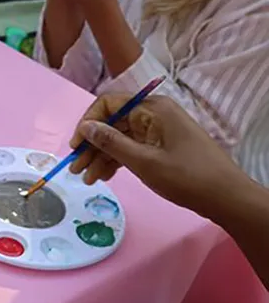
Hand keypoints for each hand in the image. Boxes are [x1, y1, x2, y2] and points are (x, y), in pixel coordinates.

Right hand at [70, 95, 249, 219]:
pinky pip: (132, 147)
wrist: (227, 198)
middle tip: (77, 168)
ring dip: (102, 156)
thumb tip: (85, 127)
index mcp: (152, 108)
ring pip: (120, 138)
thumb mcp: (143, 161)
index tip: (76, 146)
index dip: (87, 123)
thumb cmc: (187, 177)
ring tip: (88, 178)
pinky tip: (104, 176)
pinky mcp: (162, 145)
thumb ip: (111, 142)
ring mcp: (159, 130)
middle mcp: (154, 113)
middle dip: (93, 145)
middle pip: (112, 123)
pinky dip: (118, 160)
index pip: (108, 104)